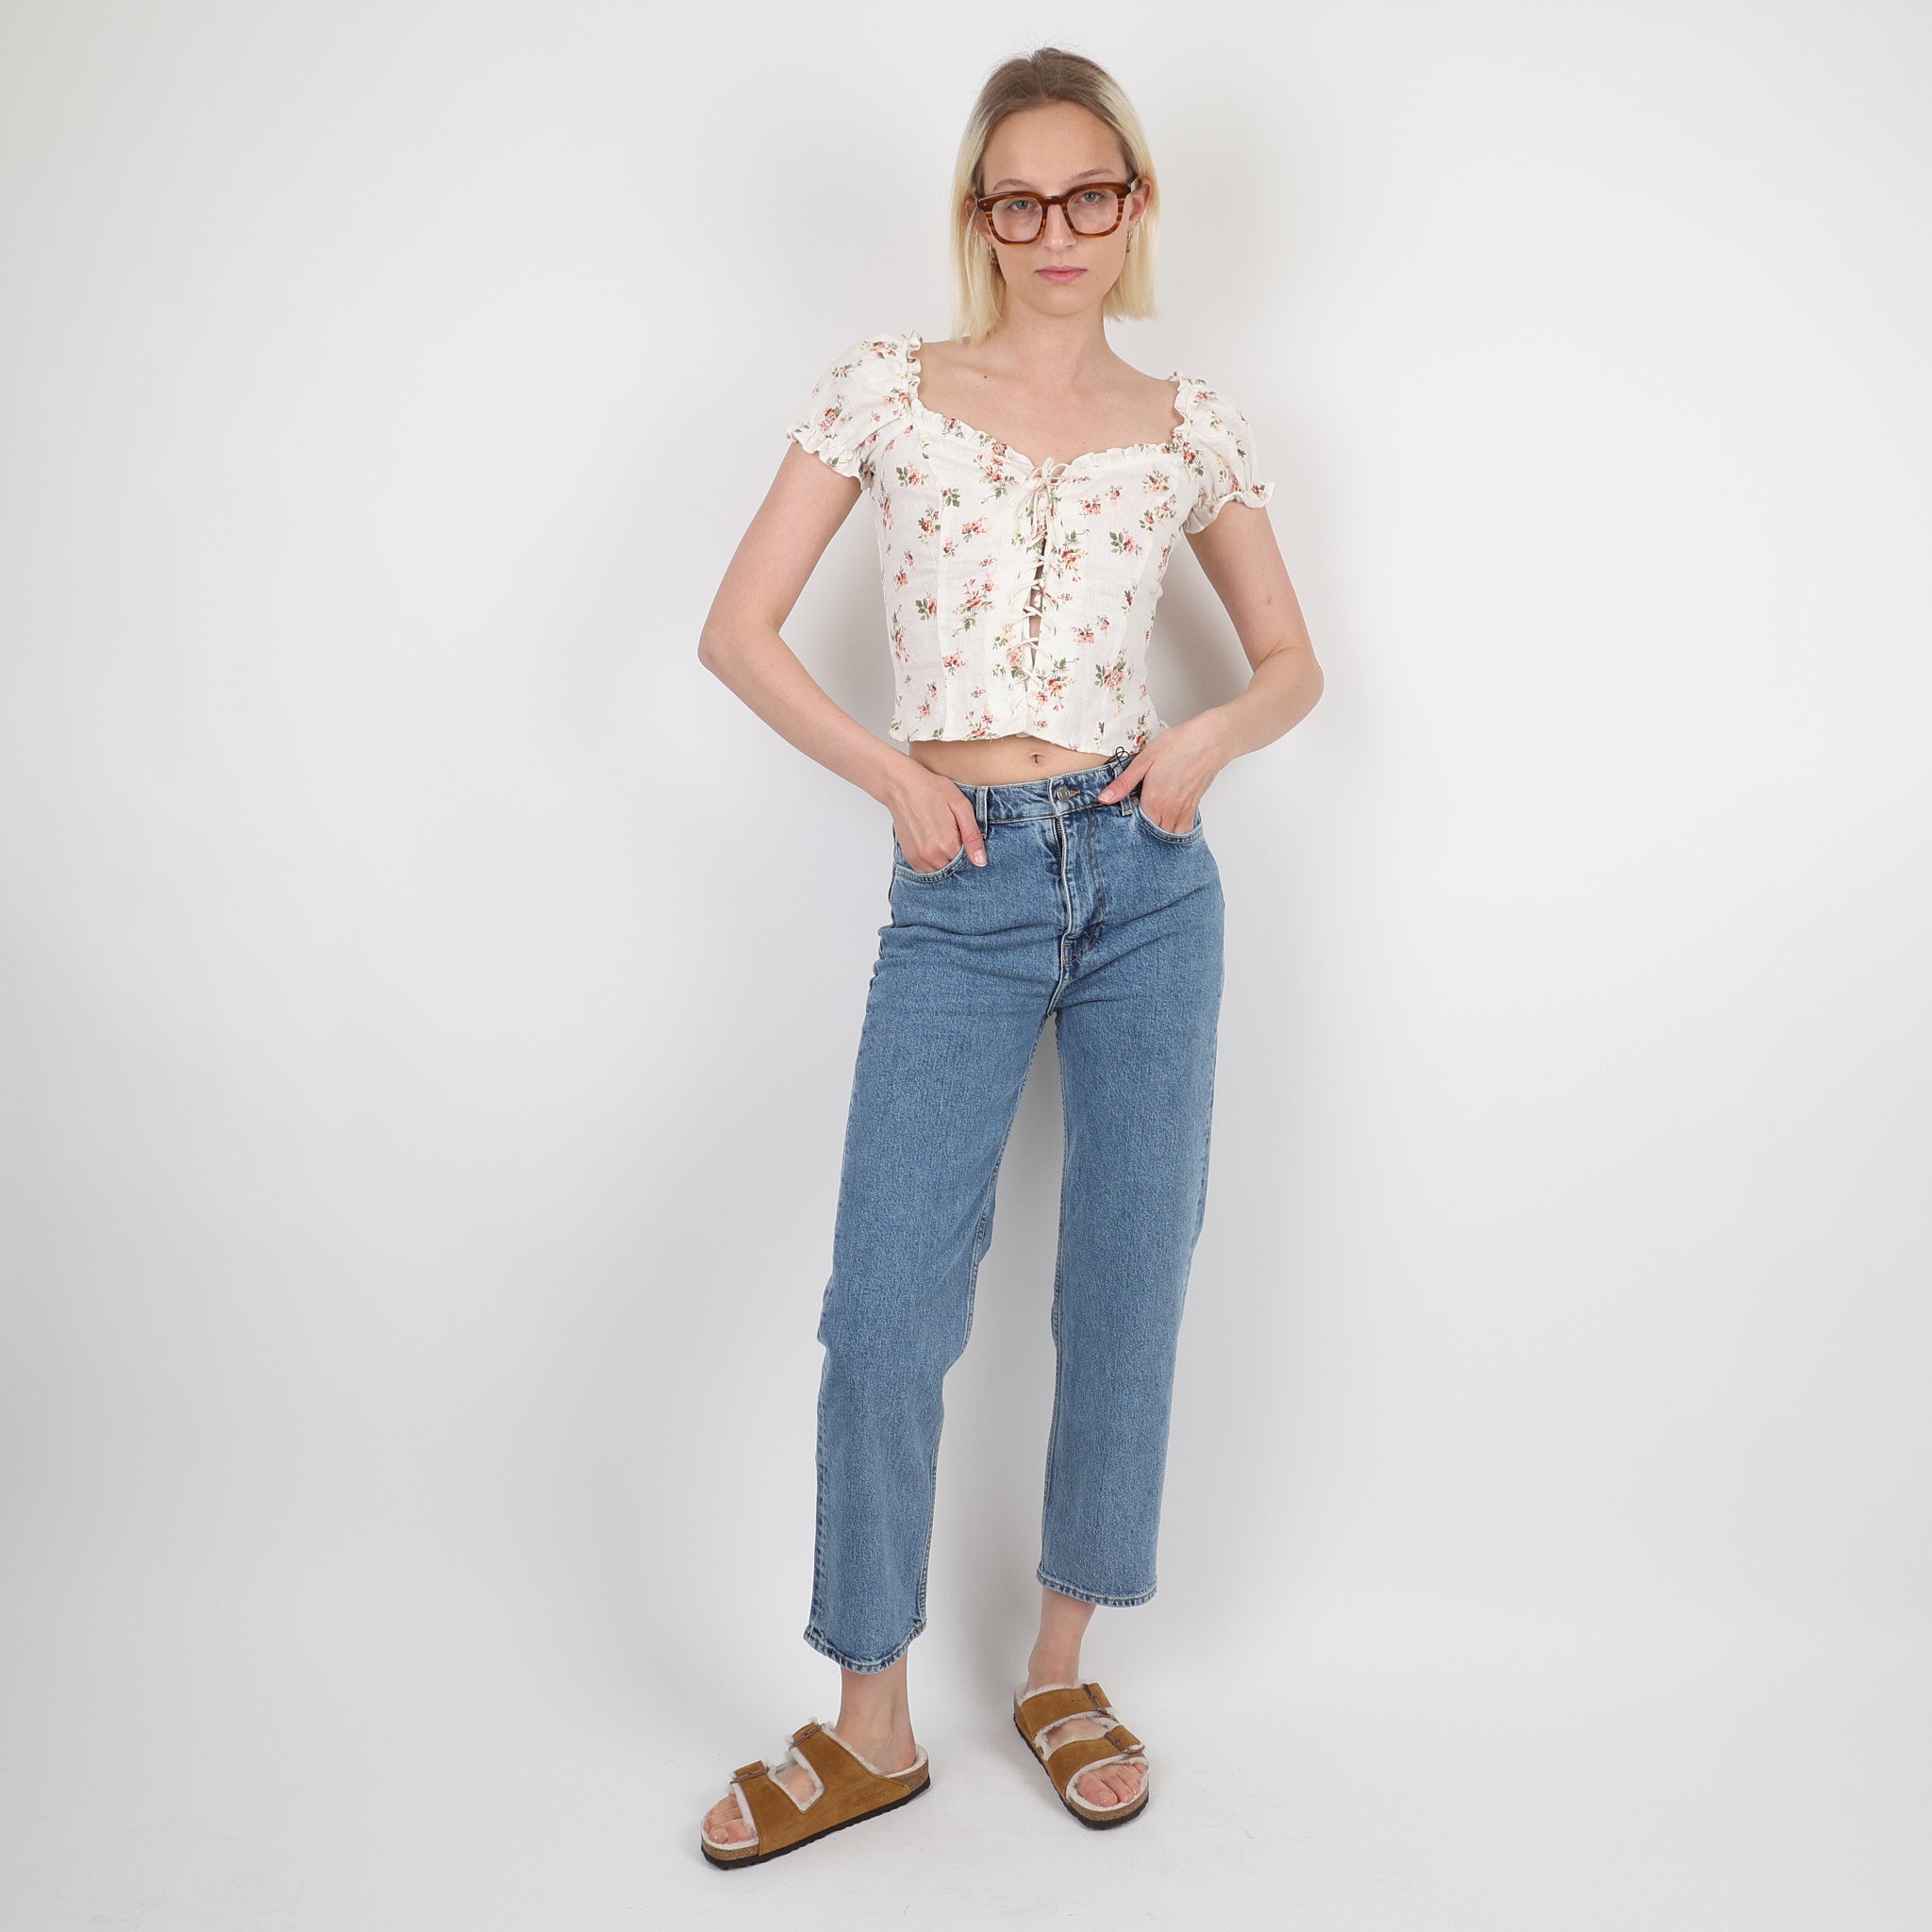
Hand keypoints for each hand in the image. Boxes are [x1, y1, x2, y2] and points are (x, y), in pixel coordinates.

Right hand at [886, 769, 987, 869]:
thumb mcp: (960, 806)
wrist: (902, 786)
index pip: (969, 861)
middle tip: (952, 831)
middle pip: (955, 868)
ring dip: (945, 860)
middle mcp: (932, 856)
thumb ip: (972, 836)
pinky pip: (927, 870)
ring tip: (941, 836)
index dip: (970, 849)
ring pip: (941, 871)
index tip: (963, 834)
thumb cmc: (932, 790)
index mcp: (948, 844)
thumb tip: (980, 861)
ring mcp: (919, 858)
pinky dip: (933, 862)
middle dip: (957, 855)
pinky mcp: (910, 858)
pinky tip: (933, 843)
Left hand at [1096, 721, 1223, 834]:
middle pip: (1152, 836)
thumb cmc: (1178, 745)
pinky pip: (1183, 831)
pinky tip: (1165, 824)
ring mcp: (1183, 812)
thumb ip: (1124, 783)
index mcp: (1154, 801)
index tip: (1119, 824)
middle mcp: (1170, 811)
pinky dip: (1173, 833)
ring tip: (1147, 827)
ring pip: (1168, 836)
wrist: (1210, 741)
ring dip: (1157, 836)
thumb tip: (1104, 799)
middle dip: (1141, 835)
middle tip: (1131, 828)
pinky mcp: (1193, 808)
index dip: (1126, 829)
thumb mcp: (1144, 760)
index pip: (1136, 828)